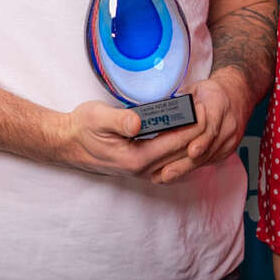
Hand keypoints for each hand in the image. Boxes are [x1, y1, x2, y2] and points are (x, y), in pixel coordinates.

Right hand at [58, 100, 199, 178]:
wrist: (68, 143)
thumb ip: (119, 120)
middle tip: (211, 111)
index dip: (193, 126)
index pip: (174, 143)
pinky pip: (171, 160)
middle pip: (181, 154)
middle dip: (199, 133)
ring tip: (205, 120)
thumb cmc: (82, 128)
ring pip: (179, 160)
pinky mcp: (143, 167)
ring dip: (193, 141)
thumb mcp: (97, 117)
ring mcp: (143, 170)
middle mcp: (142, 169)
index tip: (204, 109)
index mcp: (135, 158)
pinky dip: (183, 148)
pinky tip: (190, 135)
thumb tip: (138, 122)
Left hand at [153, 68, 254, 183]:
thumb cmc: (210, 93)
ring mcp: (229, 139)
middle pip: (207, 147)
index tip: (191, 151)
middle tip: (165, 173)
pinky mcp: (227, 150)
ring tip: (164, 176)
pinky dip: (192, 168)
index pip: (211, 124)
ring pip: (207, 157)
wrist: (235, 97)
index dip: (202, 140)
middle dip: (185, 162)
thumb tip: (154, 114)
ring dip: (185, 168)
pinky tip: (176, 173)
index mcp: (219, 103)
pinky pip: (209, 161)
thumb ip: (177, 102)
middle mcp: (228, 123)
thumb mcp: (193, 90)